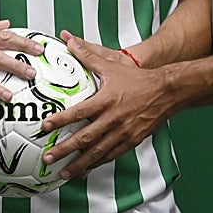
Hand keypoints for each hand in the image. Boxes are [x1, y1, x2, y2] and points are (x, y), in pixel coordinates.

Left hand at [41, 32, 176, 178]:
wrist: (167, 91)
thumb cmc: (137, 79)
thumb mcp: (111, 65)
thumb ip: (88, 55)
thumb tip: (70, 41)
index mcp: (107, 100)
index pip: (79, 112)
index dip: (61, 120)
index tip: (45, 127)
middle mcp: (114, 119)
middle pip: (85, 138)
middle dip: (65, 149)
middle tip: (48, 158)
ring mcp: (123, 132)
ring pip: (98, 152)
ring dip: (79, 163)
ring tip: (63, 172)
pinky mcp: (132, 141)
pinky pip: (111, 155)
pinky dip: (97, 164)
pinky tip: (86, 170)